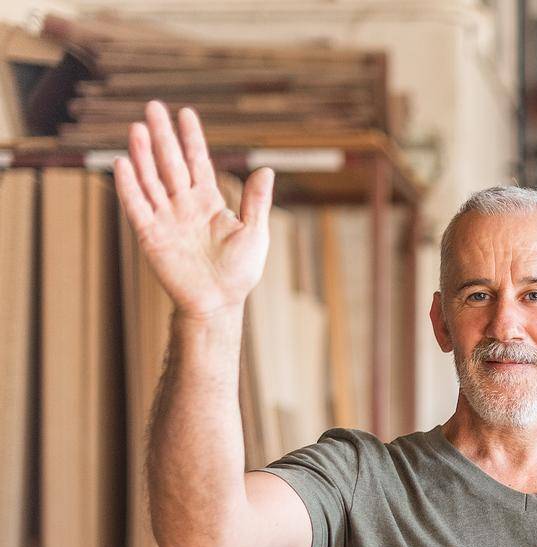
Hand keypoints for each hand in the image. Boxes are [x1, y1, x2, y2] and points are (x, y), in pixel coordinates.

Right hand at [112, 100, 273, 317]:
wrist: (218, 303)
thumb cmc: (239, 271)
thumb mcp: (254, 232)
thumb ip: (256, 201)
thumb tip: (267, 169)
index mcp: (208, 201)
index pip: (197, 162)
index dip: (191, 138)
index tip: (186, 113)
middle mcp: (183, 204)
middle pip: (169, 163)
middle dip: (162, 136)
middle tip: (153, 106)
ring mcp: (165, 218)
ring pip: (150, 179)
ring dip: (143, 155)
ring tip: (138, 128)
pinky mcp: (150, 235)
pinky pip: (137, 206)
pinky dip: (129, 186)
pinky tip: (122, 163)